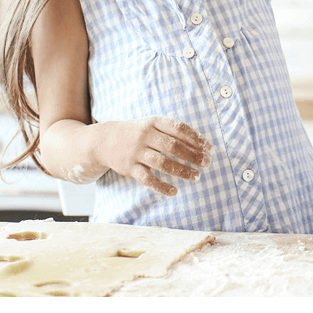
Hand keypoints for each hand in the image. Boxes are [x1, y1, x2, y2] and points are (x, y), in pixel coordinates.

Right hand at [98, 116, 212, 196]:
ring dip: (182, 171)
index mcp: (153, 122)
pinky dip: (162, 187)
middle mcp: (145, 135)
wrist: (104, 140)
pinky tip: (174, 191)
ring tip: (196, 176)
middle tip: (207, 163)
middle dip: (192, 155)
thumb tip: (197, 142)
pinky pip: (148, 179)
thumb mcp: (151, 123)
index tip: (208, 147)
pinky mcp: (130, 168)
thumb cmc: (136, 132)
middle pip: (173, 146)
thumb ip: (170, 130)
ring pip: (162, 163)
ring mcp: (137, 152)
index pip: (178, 128)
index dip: (195, 138)